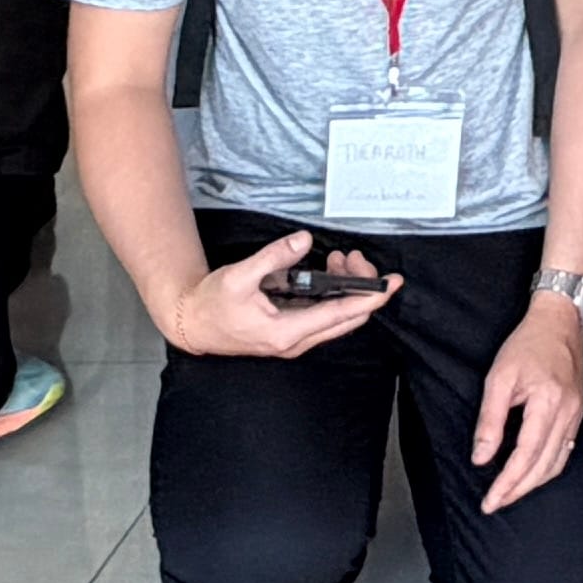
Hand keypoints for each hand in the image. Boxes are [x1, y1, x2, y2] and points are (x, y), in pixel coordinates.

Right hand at [160, 229, 389, 358]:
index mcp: (287, 332)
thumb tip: (304, 240)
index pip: (341, 315)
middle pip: (347, 318)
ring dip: (346, 289)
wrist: (191, 325)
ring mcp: (294, 340)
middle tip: (354, 257)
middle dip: (360, 286)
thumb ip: (273, 257)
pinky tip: (327, 272)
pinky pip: (324, 316)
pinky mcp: (290, 333)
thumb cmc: (212, 304)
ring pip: (337, 318)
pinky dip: (332, 294)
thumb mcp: (239, 276)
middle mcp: (296, 341)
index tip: (391, 282)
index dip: (370, 298)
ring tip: (339, 258)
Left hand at [471, 293, 582, 507]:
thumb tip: (481, 457)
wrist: (560, 320)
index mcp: (548, 404)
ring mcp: (576, 413)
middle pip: (544, 466)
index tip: (490, 501)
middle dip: (518, 490)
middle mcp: (568, 413)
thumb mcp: (498, 378)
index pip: (526, 456)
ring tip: (510, 492)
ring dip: (533, 482)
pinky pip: (565, 449)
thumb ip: (490, 421)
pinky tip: (533, 471)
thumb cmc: (528, 343)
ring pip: (557, 462)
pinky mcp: (577, 411)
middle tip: (495, 503)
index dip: (507, 483)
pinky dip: (548, 467)